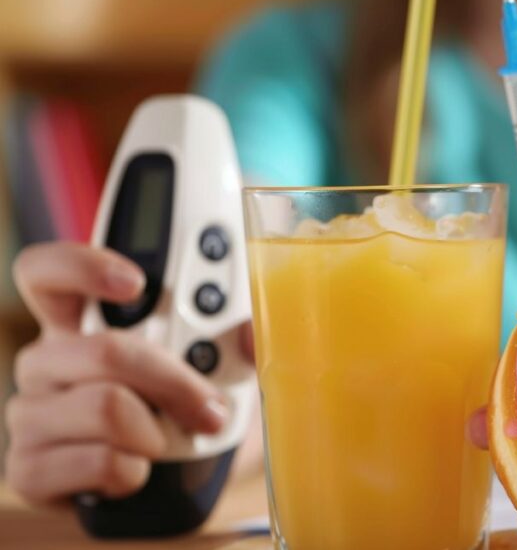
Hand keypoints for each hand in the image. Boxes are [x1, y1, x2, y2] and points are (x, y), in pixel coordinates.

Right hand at [4, 242, 228, 503]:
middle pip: (102, 349)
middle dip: (173, 379)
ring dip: (160, 431)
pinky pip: (99, 462)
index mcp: (82, 320)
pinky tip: (137, 470)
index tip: (136, 282)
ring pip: (106, 407)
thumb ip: (233, 337)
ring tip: (170, 442)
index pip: (48, 271)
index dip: (82, 265)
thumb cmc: (187, 411)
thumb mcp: (219, 366)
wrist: (170, 485)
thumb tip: (251, 335)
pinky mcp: (30, 470)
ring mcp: (31, 415)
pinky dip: (136, 470)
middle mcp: (49, 361)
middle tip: (213, 406)